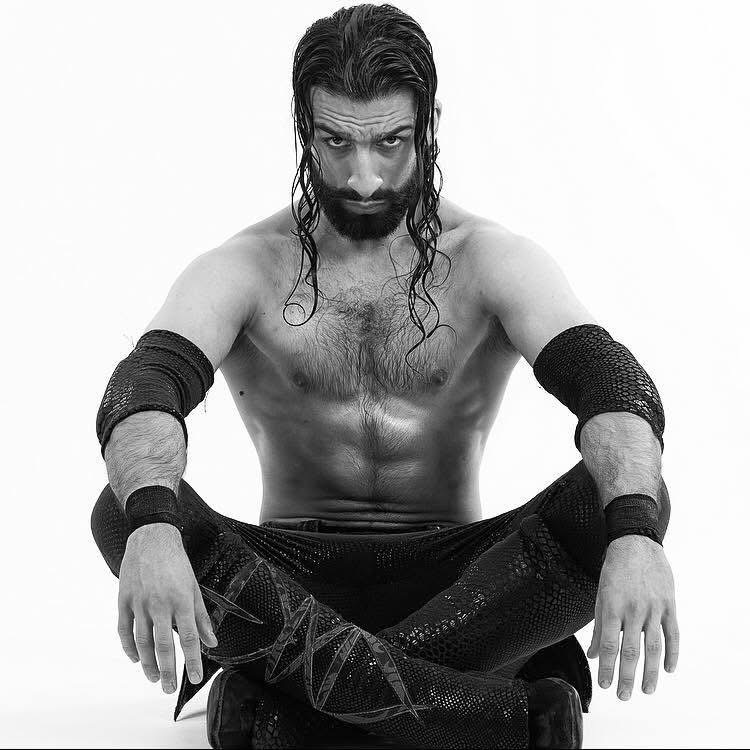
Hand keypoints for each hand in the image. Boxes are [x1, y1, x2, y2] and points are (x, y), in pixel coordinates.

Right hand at [117, 523, 217, 692]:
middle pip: (163, 645)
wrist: (152, 539)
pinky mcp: (124, 599)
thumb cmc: (176, 563)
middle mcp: (159, 604)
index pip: (188, 638)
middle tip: (170, 689)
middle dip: (167, 670)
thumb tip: (211, 641)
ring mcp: (139, 602)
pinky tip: (135, 659)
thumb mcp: (194, 587)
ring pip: (142, 641)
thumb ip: (201, 616)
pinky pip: (124, 629)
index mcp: (180, 600)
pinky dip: (128, 647)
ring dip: (147, 663)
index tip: (194, 678)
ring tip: (154, 678)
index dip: (192, 660)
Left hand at [586, 534, 678, 699]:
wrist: (636, 543)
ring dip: (651, 672)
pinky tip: (669, 669)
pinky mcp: (669, 604)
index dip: (607, 667)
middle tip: (623, 696)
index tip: (604, 684)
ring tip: (647, 690)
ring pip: (654, 646)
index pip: (609, 644)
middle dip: (626, 676)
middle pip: (631, 650)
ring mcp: (654, 608)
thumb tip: (594, 654)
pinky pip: (673, 633)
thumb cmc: (614, 570)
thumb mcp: (600, 595)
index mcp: (613, 606)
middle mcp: (634, 609)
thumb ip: (599, 626)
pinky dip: (673, 653)